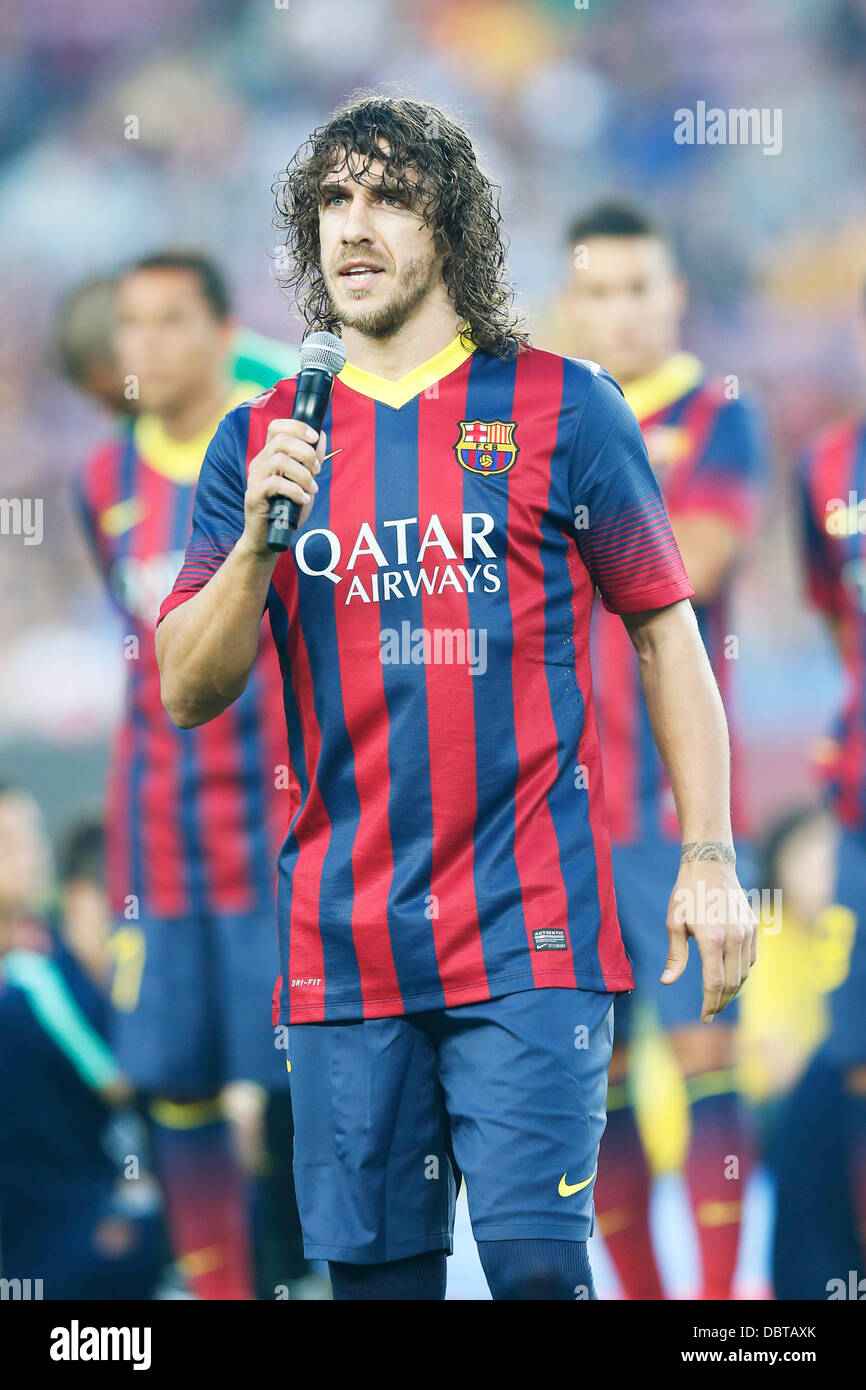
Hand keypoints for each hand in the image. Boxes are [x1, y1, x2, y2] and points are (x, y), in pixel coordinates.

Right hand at [241, 418, 326, 557]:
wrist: (269, 538)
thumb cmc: (286, 509)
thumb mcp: (304, 481)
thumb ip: (311, 460)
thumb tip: (321, 435)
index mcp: (269, 456)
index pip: (277, 427)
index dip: (297, 426)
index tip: (315, 438)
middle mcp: (259, 463)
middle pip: (281, 440)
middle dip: (306, 452)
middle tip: (316, 471)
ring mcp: (254, 478)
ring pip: (280, 460)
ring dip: (303, 474)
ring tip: (311, 489)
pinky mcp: (253, 495)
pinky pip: (275, 483)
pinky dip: (294, 490)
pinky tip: (302, 499)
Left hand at [662, 844, 756, 1021]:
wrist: (711, 864)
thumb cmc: (687, 893)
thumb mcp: (674, 923)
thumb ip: (676, 956)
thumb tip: (667, 982)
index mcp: (712, 939)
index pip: (714, 983)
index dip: (710, 1004)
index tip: (704, 1018)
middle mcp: (734, 937)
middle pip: (733, 983)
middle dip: (721, 1002)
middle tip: (710, 1013)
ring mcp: (747, 932)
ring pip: (745, 972)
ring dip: (733, 990)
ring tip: (718, 999)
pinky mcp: (753, 926)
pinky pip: (751, 958)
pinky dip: (742, 972)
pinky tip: (730, 977)